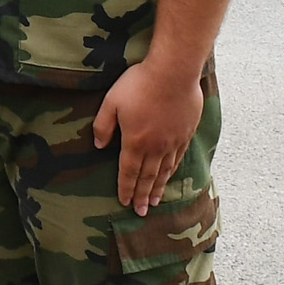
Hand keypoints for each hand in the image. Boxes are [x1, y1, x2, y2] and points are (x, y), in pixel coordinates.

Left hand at [92, 60, 206, 215]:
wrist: (173, 72)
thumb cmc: (140, 83)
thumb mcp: (111, 101)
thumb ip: (103, 125)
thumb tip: (98, 145)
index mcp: (135, 142)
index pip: (128, 172)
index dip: (126, 189)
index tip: (124, 202)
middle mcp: (155, 147)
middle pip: (147, 178)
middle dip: (142, 196)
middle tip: (141, 212)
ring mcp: (172, 141)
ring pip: (164, 171)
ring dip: (159, 188)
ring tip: (156, 202)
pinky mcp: (186, 133)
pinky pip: (178, 159)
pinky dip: (172, 172)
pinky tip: (170, 176)